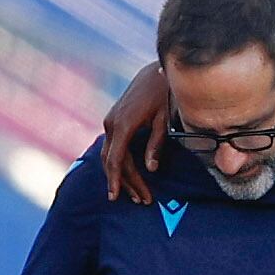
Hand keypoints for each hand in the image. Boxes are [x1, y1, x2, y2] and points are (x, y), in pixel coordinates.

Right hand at [102, 62, 165, 205]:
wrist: (154, 73)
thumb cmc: (163, 95)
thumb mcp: (163, 121)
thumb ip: (156, 145)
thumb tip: (151, 169)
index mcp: (123, 124)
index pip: (116, 159)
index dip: (116, 179)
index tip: (116, 197)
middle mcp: (112, 123)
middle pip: (113, 161)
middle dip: (126, 183)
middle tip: (142, 201)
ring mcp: (111, 121)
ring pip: (111, 156)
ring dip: (123, 176)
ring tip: (137, 194)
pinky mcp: (114, 120)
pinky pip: (113, 147)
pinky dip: (120, 164)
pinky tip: (130, 177)